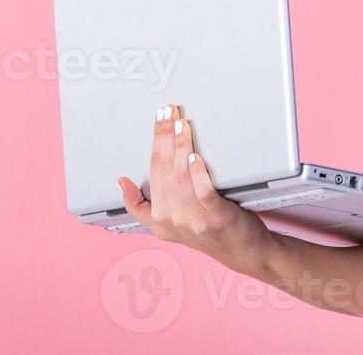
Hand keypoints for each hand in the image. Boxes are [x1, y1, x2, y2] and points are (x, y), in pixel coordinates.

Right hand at [117, 104, 275, 268]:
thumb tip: (121, 181)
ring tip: (181, 125)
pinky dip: (198, 174)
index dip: (155, 141)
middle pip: (165, 169)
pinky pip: (204, 194)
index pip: (154, 170)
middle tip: (168, 111)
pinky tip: (195, 157)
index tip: (158, 117)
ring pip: (182, 177)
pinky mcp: (217, 218)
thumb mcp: (164, 226)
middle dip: (165, 136)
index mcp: (159, 216)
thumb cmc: (206, 234)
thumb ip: (139, 206)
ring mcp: (195, 219)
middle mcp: (174, 218)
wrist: (241, 252)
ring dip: (180, 147)